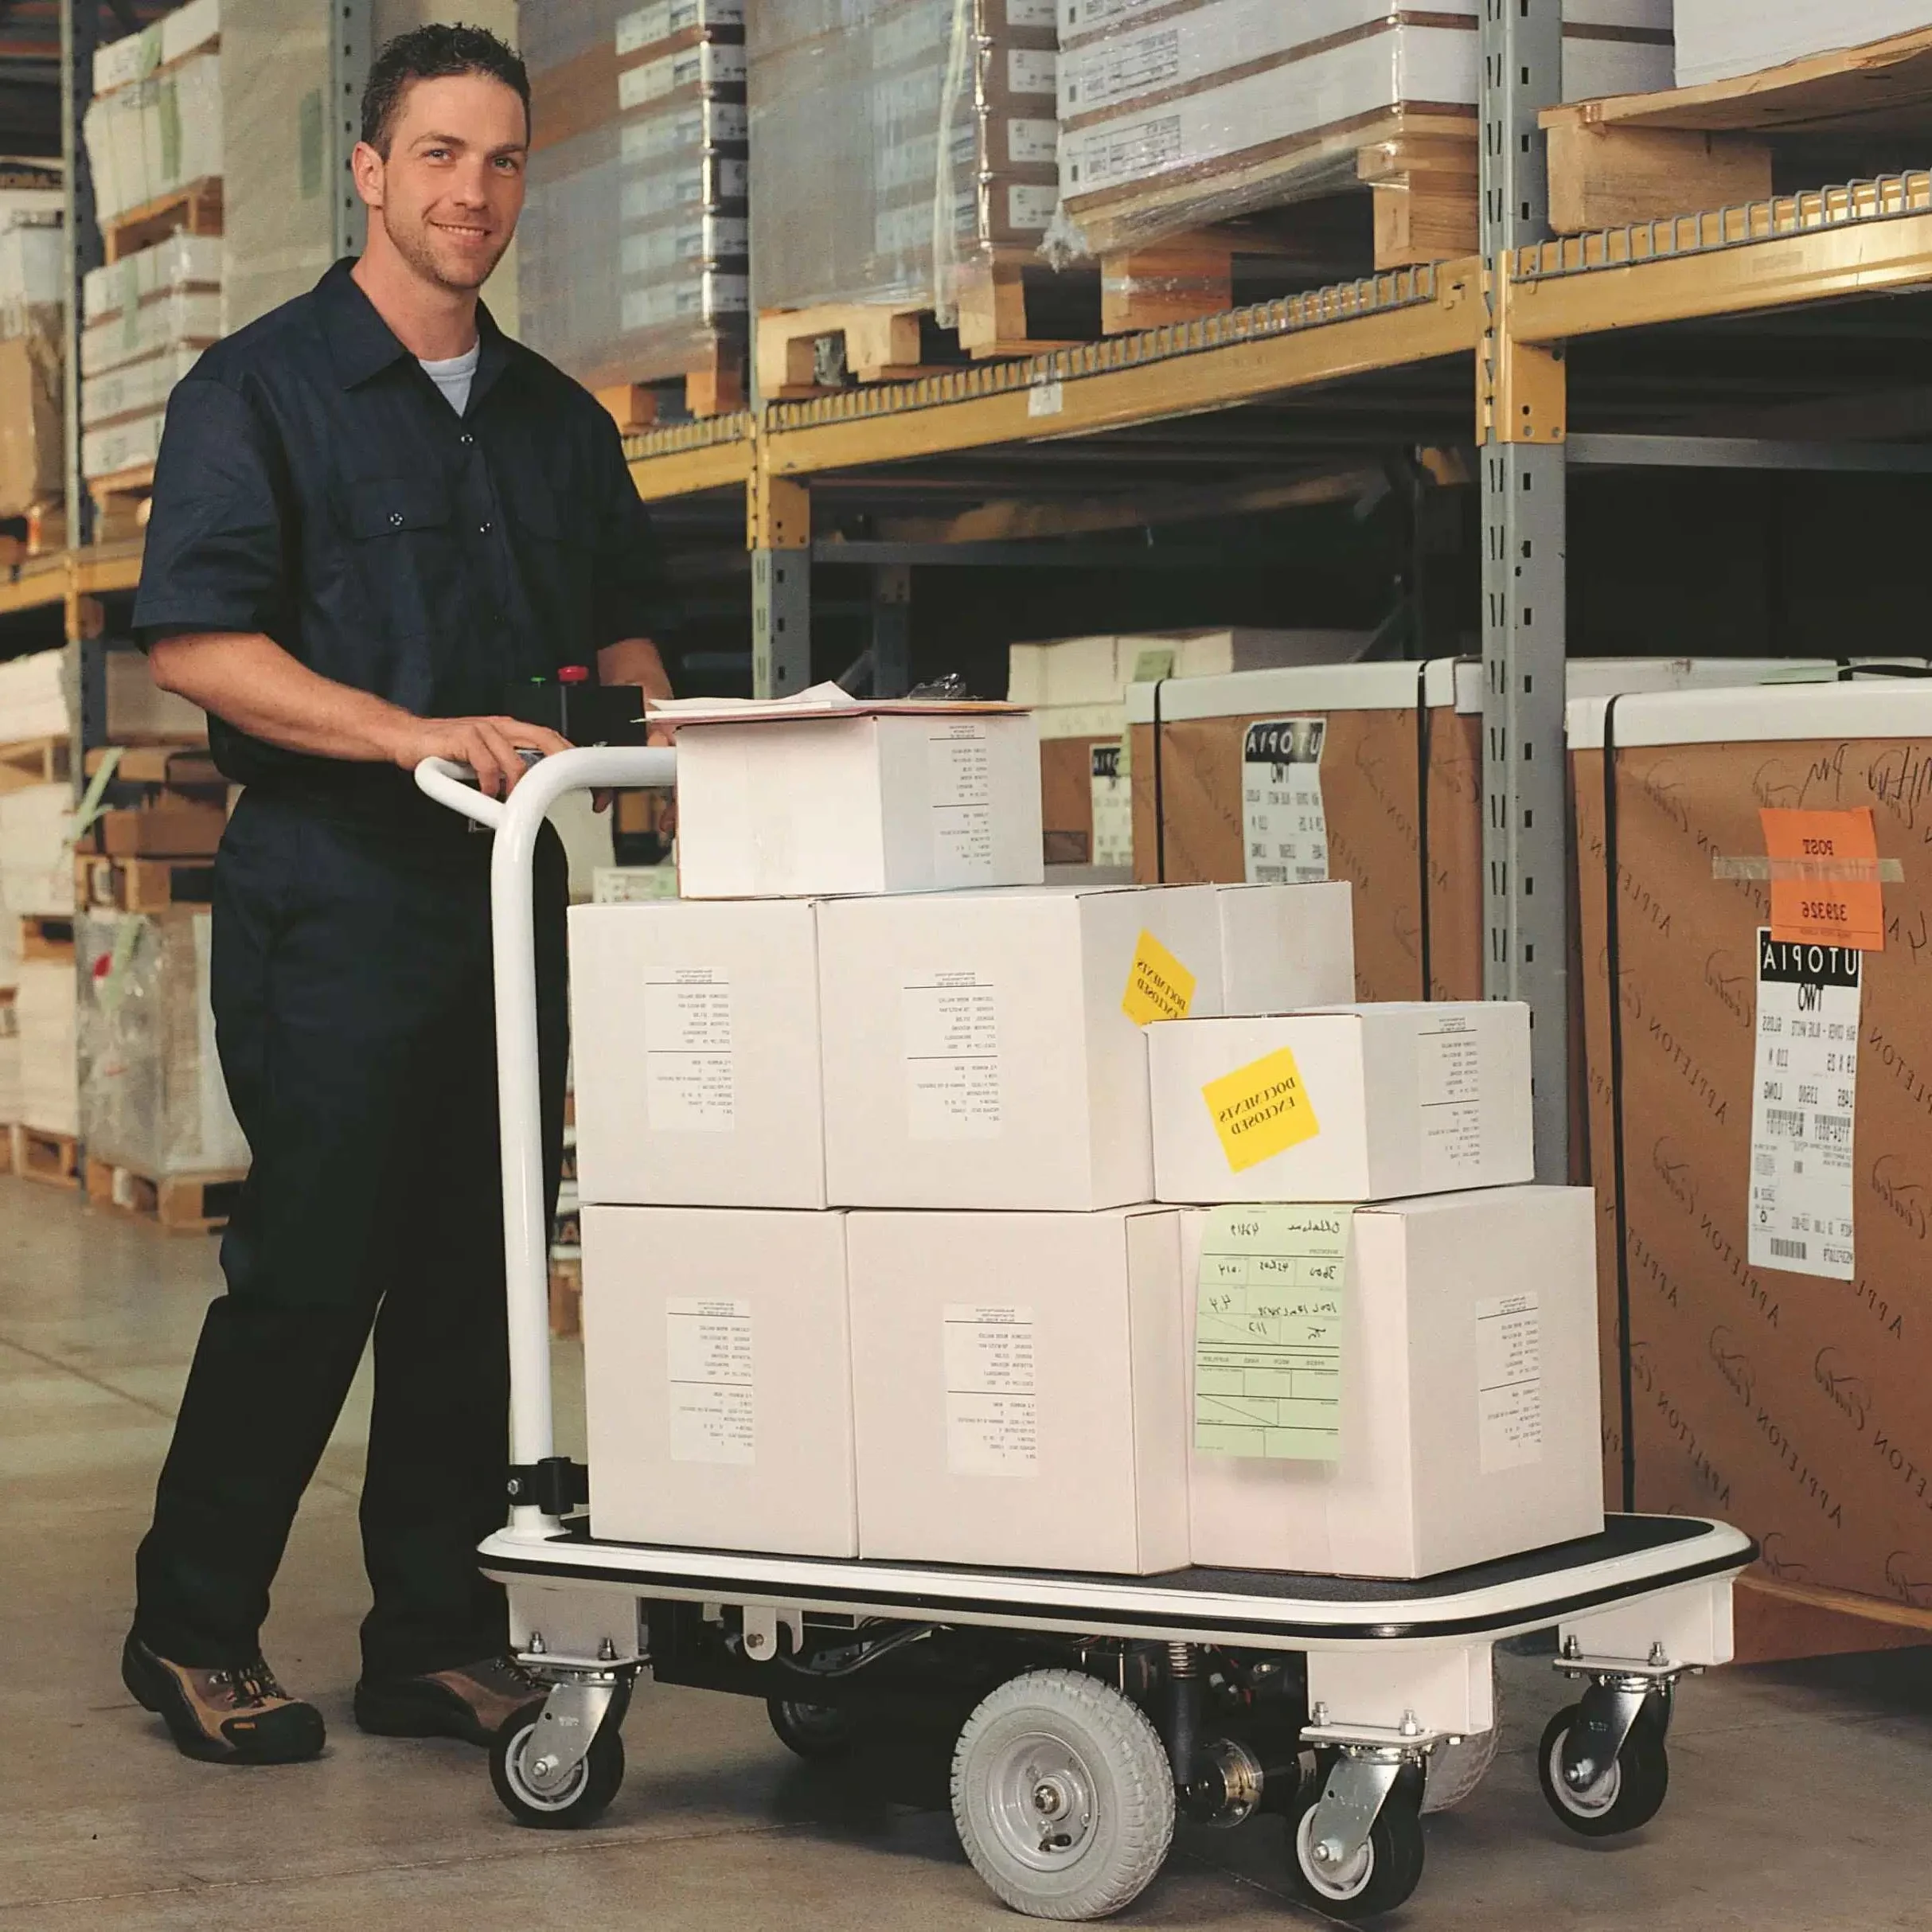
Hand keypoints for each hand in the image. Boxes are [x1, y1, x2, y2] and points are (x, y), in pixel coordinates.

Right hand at [391, 715, 570, 798]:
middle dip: (563, 766)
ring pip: (517, 758)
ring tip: (517, 802)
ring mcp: (482, 729)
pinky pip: (486, 764)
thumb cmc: (449, 751)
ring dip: (521, 786)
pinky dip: (491, 784)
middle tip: (570, 792)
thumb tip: (540, 793)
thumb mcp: (489, 759)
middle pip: (546, 739)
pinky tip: (489, 793)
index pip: (553, 740)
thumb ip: (512, 769)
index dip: (574, 761)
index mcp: (513, 730)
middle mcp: (502, 726)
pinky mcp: (463, 737)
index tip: (589, 786)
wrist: (409, 737)